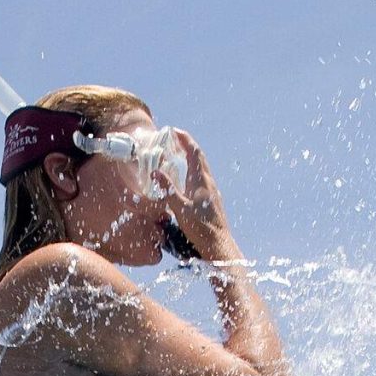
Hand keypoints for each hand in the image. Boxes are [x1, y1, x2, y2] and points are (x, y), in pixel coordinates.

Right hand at [162, 129, 234, 258]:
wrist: (219, 245)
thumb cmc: (200, 228)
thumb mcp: (180, 208)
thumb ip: (167, 189)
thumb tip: (156, 172)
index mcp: (201, 180)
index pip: (194, 152)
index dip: (184, 139)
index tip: (174, 131)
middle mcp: (209, 182)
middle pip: (199, 157)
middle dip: (186, 145)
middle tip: (174, 140)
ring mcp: (212, 191)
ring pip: (201, 168)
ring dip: (190, 158)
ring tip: (179, 155)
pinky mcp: (212, 200)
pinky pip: (202, 178)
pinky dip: (193, 171)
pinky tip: (187, 179)